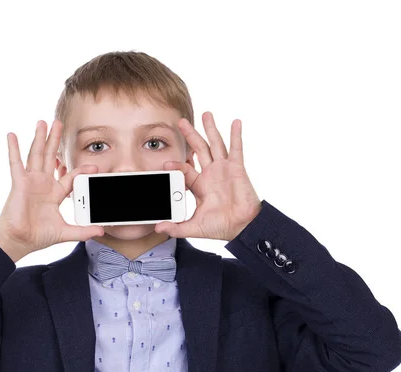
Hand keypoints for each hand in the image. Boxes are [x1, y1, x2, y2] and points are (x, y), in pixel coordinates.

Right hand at [0, 120, 103, 256]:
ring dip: (39, 138)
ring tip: (43, 122)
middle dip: (56, 141)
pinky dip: (14, 148)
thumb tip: (101, 231)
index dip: (81, 170)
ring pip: (37, 155)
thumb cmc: (38, 236)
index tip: (95, 166)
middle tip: (60, 123)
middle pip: (51, 157)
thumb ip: (83, 230)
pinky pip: (16, 162)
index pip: (70, 177)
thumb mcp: (66, 232)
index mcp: (54, 194)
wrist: (20, 241)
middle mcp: (43, 184)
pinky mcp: (19, 183)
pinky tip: (12, 135)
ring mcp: (30, 182)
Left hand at [155, 112, 261, 240]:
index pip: (185, 169)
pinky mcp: (237, 168)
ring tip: (206, 114)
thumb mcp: (194, 227)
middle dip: (190, 135)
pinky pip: (236, 149)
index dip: (176, 165)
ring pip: (215, 144)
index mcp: (199, 185)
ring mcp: (224, 169)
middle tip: (181, 121)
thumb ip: (176, 227)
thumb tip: (158, 229)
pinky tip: (235, 122)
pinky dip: (236, 135)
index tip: (166, 163)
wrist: (242, 227)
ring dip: (211, 129)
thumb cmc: (221, 226)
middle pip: (198, 149)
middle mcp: (210, 174)